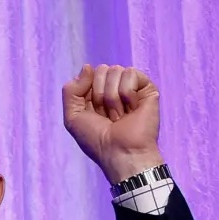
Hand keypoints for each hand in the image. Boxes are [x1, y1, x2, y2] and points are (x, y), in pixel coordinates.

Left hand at [61, 65, 163, 182]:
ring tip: (120, 116)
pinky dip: (127, 94)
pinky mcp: (147, 88)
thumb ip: (70, 90)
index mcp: (97, 93)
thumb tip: (88, 67)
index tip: (93, 113)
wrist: (120, 152)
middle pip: (102, 69)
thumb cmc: (97, 140)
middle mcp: (114, 88)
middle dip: (100, 95)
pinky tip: (132, 109)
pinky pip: (131, 74)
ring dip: (113, 98)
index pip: (89, 73)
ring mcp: (131, 88)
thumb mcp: (72, 117)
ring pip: (116, 70)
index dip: (87, 93)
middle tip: (108, 116)